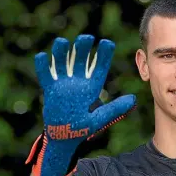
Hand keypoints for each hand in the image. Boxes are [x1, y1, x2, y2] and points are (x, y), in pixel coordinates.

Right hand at [26, 34, 135, 175]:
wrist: (64, 137)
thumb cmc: (83, 129)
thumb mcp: (100, 118)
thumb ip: (115, 109)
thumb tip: (133, 100)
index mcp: (91, 88)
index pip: (99, 68)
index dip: (104, 56)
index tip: (108, 42)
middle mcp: (78, 83)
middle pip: (81, 61)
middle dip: (83, 49)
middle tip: (87, 37)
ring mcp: (63, 84)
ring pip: (63, 64)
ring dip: (62, 53)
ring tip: (63, 42)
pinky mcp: (50, 90)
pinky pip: (45, 75)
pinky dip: (42, 66)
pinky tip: (42, 56)